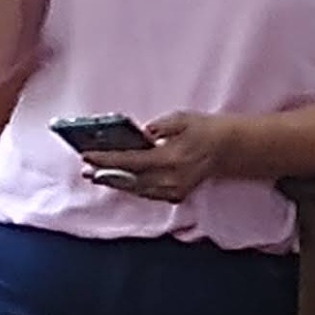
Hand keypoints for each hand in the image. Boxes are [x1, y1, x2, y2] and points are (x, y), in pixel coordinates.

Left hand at [81, 110, 240, 201]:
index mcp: (170, 158)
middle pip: (129, 180)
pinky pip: (147, 193)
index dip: (106, 160)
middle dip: (105, 175)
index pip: (130, 161)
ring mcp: (174, 190)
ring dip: (116, 183)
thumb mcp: (180, 119)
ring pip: (136, 190)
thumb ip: (157, 127)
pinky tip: (120, 181)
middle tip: (86, 170)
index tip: (88, 157)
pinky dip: (132, 187)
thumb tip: (139, 136)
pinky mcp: (176, 196)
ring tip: (97, 176)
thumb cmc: (203, 130)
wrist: (228, 149)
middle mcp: (170, 179)